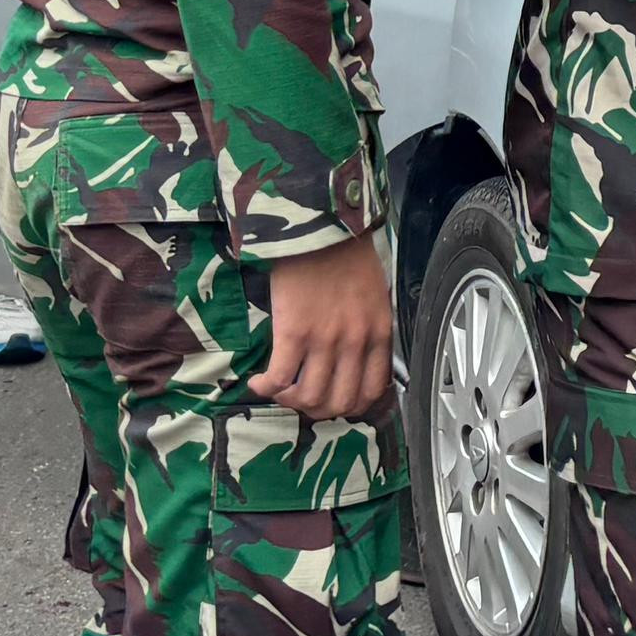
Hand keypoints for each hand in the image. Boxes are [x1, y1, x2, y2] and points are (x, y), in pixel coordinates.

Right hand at [250, 233, 394, 420]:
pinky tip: (257, 382)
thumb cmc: (347, 254)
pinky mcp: (293, 332)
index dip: (350, 406)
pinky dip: (266, 388)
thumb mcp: (377, 294)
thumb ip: (371, 328)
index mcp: (378, 333)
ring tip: (279, 390)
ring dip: (290, 401)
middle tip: (303, 399)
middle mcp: (355, 343)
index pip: (371, 392)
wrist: (321, 226)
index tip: (334, 401)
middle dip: (319, 409)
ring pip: (309, 397)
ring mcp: (324, 341)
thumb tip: (360, 358)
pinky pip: (278, 378)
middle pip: (339, 402)